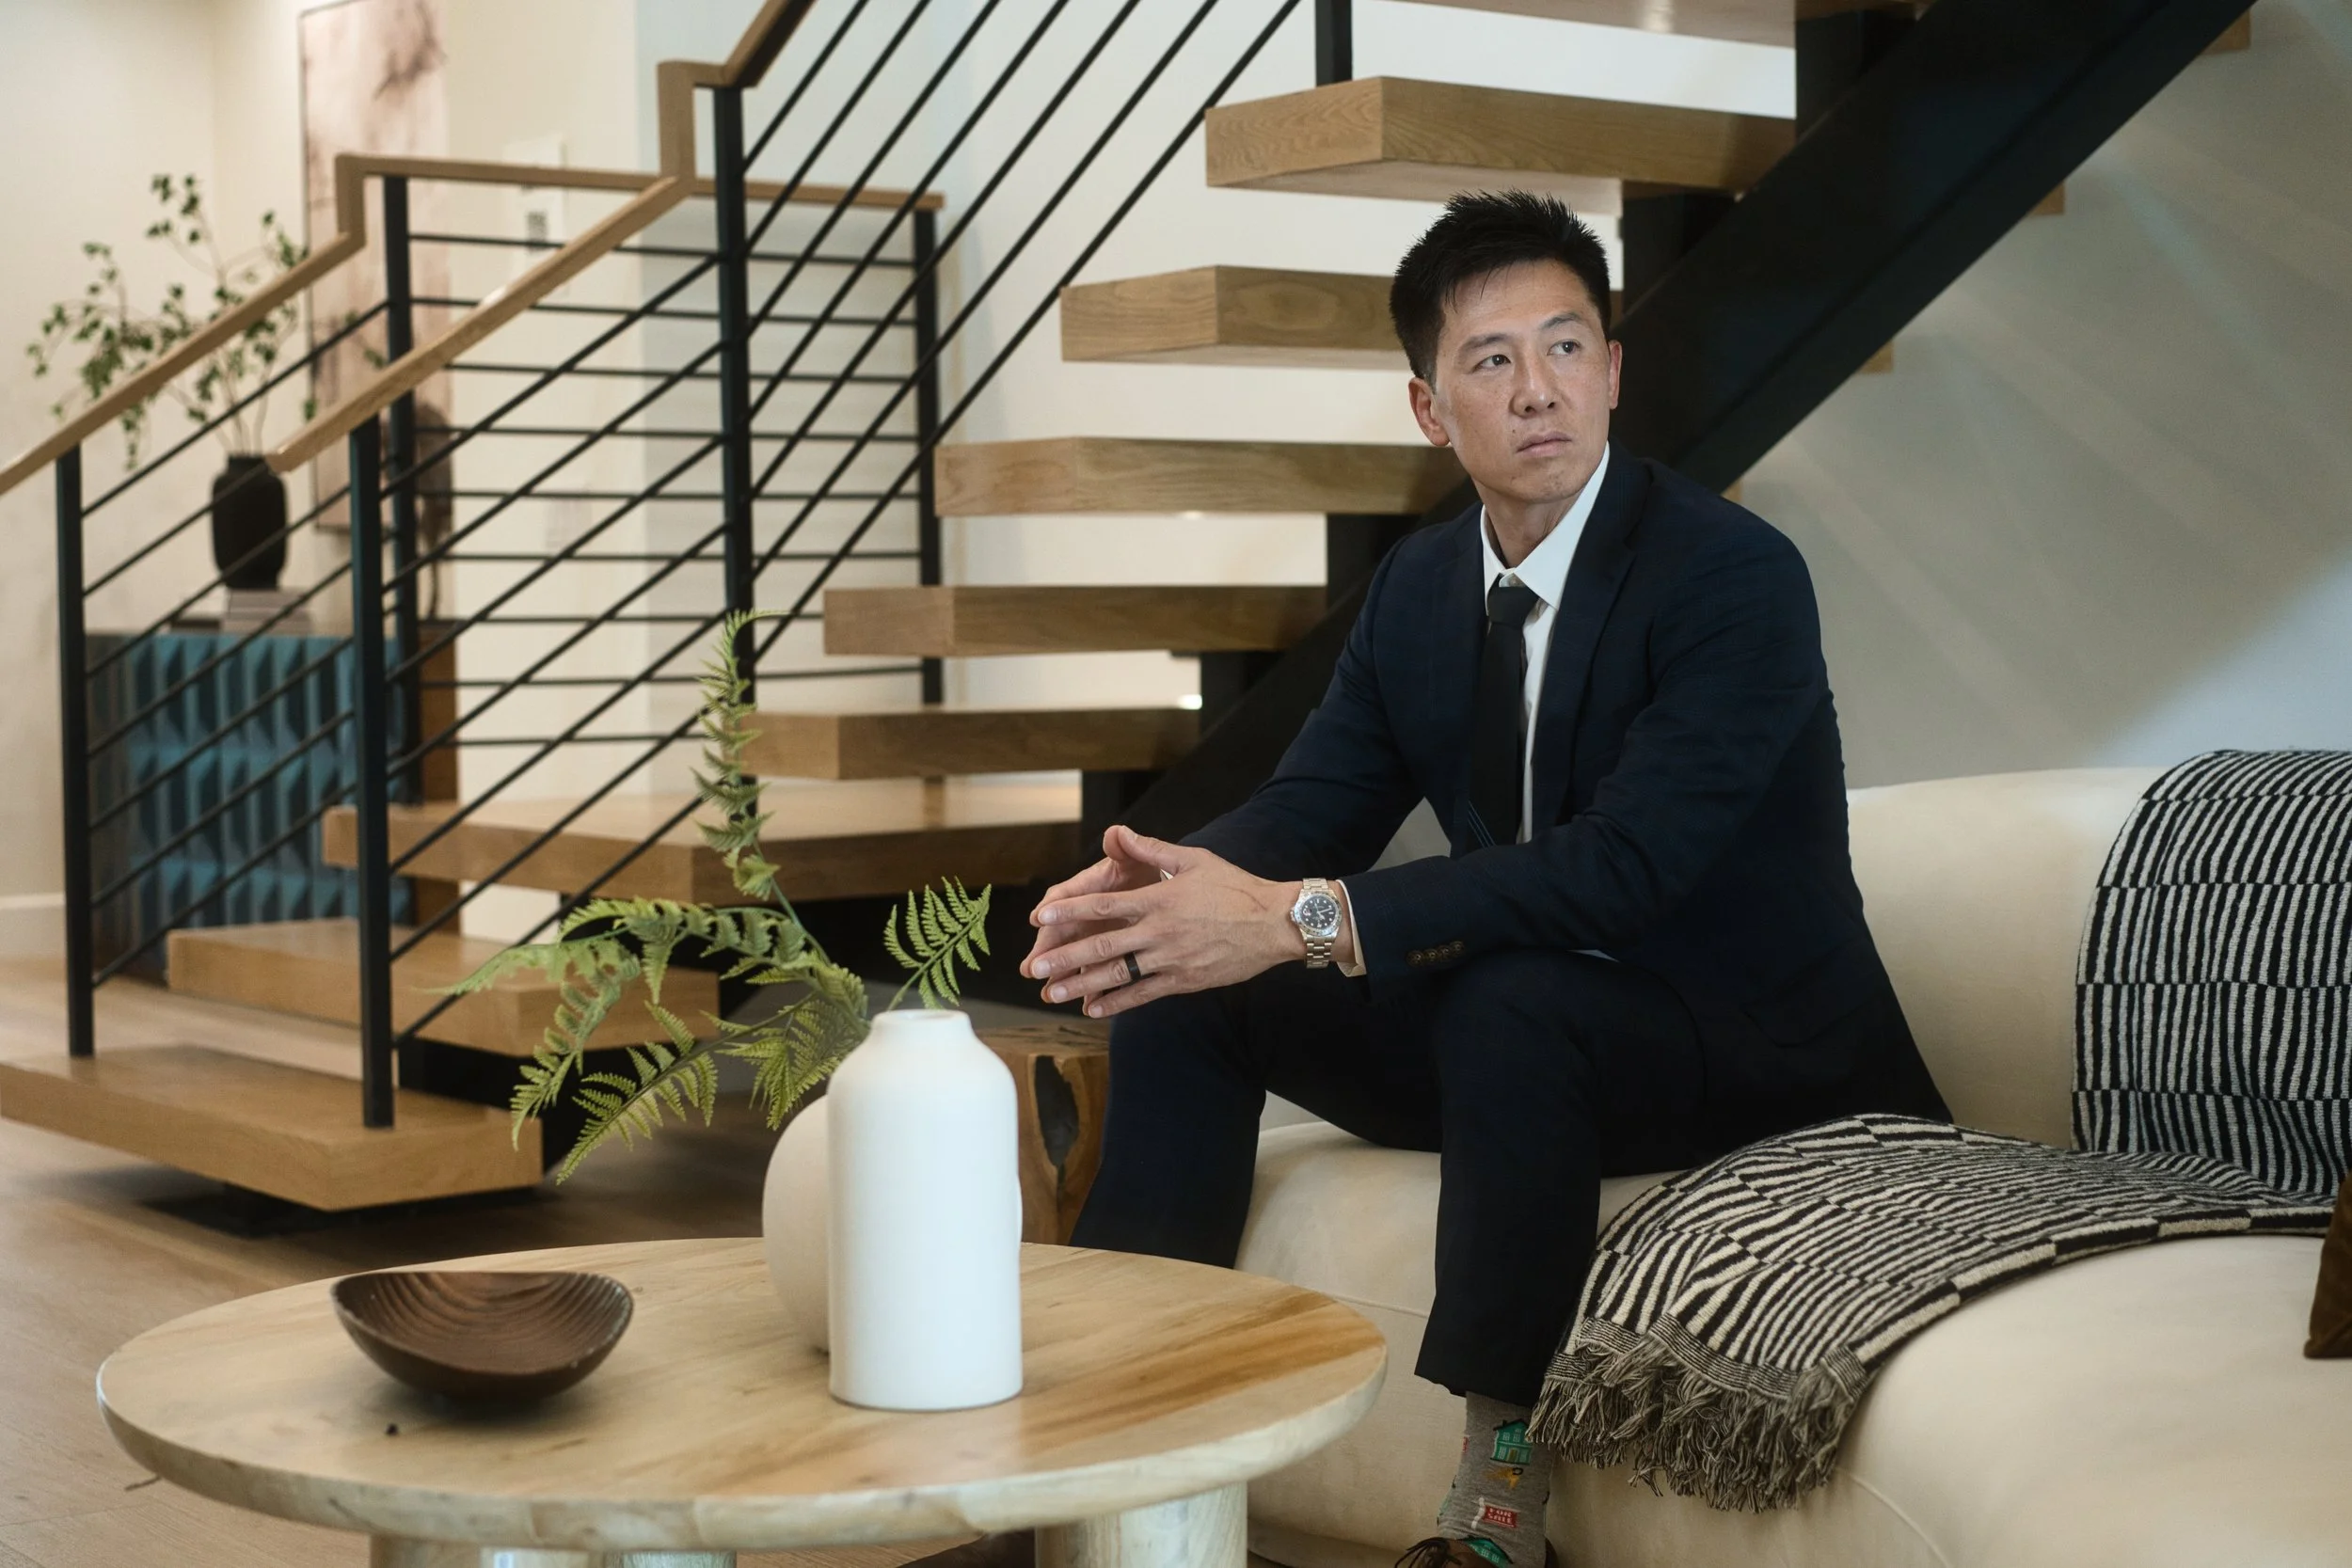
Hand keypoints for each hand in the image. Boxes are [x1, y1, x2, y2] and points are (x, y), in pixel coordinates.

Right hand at [1022, 828, 1162, 983]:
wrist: (1166, 890)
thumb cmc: (1145, 872)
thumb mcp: (1137, 859)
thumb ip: (1126, 849)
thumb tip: (1115, 834)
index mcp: (1089, 889)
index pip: (1066, 897)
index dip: (1054, 907)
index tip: (1038, 918)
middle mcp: (1087, 915)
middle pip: (1063, 934)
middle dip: (1048, 951)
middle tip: (1031, 968)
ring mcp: (1097, 937)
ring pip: (1077, 959)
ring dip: (1065, 976)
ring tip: (1051, 994)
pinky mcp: (1112, 955)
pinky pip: (1101, 975)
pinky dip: (1096, 990)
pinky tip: (1089, 1006)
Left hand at [1024, 825, 1303, 1017]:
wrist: (1274, 924)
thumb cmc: (1234, 887)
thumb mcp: (1193, 859)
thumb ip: (1152, 849)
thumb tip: (1118, 833)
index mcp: (1158, 899)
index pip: (1104, 905)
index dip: (1069, 911)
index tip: (1040, 916)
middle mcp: (1159, 932)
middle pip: (1102, 946)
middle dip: (1064, 958)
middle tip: (1034, 968)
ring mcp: (1170, 960)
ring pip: (1118, 975)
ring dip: (1082, 985)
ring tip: (1053, 993)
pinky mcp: (1184, 981)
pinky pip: (1144, 994)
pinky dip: (1117, 1003)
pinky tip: (1093, 1008)